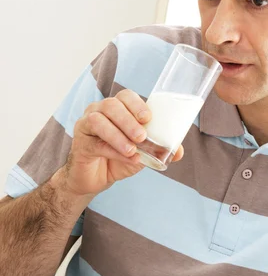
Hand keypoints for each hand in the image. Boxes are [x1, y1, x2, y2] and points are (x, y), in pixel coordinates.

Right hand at [61, 89, 183, 196]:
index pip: (125, 97)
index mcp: (116, 109)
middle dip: (128, 120)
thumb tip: (179, 152)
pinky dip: (112, 150)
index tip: (148, 118)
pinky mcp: (80, 143)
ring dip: (118, 135)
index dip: (136, 104)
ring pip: (98, 121)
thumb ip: (158, 149)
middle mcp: (98, 112)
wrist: (96, 179)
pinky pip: (95, 143)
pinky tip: (125, 158)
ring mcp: (86, 125)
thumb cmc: (118, 159)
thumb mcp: (142, 153)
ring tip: (132, 149)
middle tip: (142, 136)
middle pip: (111, 105)